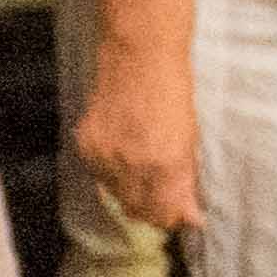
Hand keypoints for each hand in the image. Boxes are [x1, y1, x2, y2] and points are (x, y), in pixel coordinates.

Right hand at [76, 36, 200, 236]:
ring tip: (147, 177)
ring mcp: (104, 156)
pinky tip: (125, 160)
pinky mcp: (85, 145)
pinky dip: (112, 175)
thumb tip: (190, 214)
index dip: (175, 218)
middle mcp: (131, 165)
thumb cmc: (174, 93)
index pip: (165, 212)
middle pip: (138, 210)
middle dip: (155, 212)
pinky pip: (99, 175)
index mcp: (165, 165)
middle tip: (168, 204)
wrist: (139, 58)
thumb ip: (186, 179)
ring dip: (133, 194)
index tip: (185, 216)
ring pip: (116, 196)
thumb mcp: (191, 140)